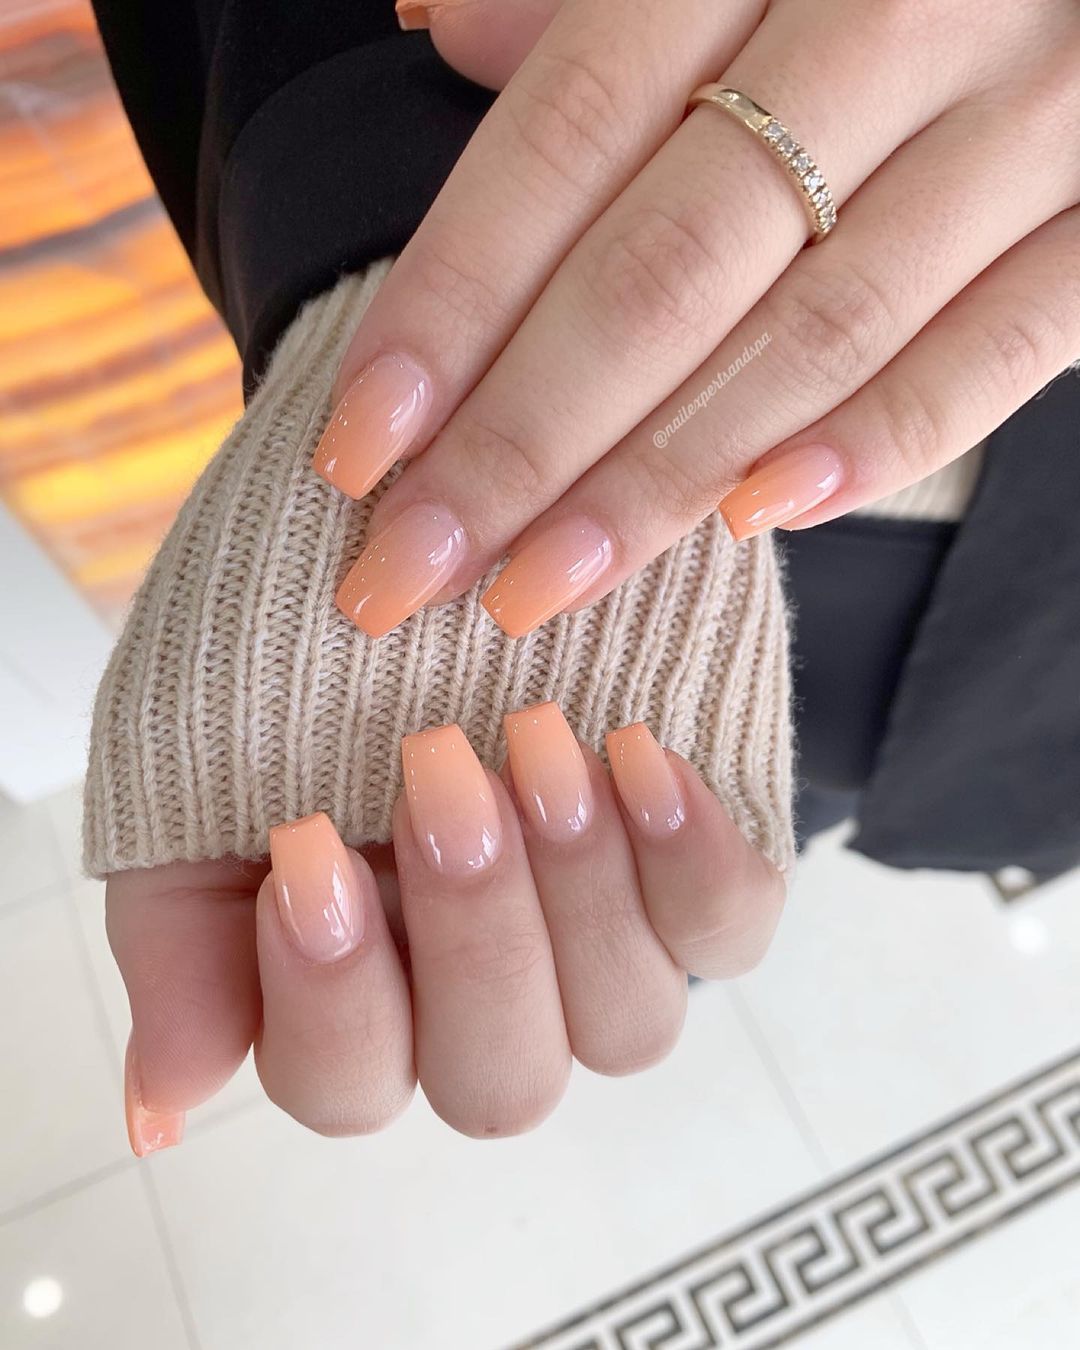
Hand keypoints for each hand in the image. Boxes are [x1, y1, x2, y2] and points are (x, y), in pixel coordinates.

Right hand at [107, 705, 783, 1149]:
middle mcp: (485, 994)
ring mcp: (598, 942)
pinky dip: (691, 858)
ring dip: (578, 886)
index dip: (329, 995)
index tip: (305, 843)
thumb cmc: (287, 657)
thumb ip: (181, 934)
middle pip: (500, 1081)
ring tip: (535, 740)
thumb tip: (167, 1101)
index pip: (344, 1081)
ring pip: (625, 1023)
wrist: (407, 529)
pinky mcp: (692, 873)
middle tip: (435, 768)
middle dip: (471, 931)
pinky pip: (727, 926)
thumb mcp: (197, 775)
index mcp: (352, 991)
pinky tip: (636, 753)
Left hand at [317, 0, 1079, 639]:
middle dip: (520, 441)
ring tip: (536, 584)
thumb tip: (433, 31)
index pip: (565, 138)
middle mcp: (898, 14)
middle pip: (666, 266)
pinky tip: (756, 523)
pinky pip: (1003, 346)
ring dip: (659, 479)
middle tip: (406, 569)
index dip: (447, 306)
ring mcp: (1032, 116)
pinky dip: (883, 439)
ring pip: (815, 333)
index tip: (355, 447)